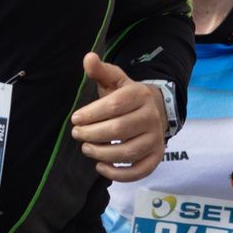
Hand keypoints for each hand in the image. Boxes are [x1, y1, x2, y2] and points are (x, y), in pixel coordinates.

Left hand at [72, 53, 165, 180]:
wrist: (155, 109)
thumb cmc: (126, 96)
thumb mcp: (115, 80)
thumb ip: (101, 70)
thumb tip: (88, 58)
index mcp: (139, 95)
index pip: (114, 106)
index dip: (92, 114)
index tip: (75, 119)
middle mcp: (151, 117)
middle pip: (119, 130)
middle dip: (93, 134)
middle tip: (77, 134)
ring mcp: (156, 139)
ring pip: (128, 152)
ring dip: (102, 153)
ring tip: (86, 148)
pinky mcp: (156, 157)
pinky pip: (140, 170)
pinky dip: (120, 174)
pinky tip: (101, 167)